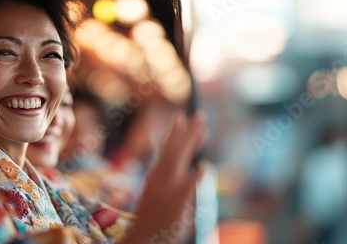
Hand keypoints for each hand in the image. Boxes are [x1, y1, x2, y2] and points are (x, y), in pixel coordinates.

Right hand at [123, 111, 205, 242]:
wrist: (143, 237)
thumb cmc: (153, 216)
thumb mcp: (158, 191)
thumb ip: (174, 176)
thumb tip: (197, 163)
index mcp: (157, 174)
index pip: (168, 148)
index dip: (176, 132)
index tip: (182, 116)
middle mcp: (161, 177)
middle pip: (176, 149)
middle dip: (188, 131)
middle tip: (199, 115)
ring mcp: (169, 188)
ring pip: (181, 160)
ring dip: (192, 142)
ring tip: (203, 128)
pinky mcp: (178, 202)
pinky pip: (189, 188)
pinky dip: (196, 177)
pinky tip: (204, 166)